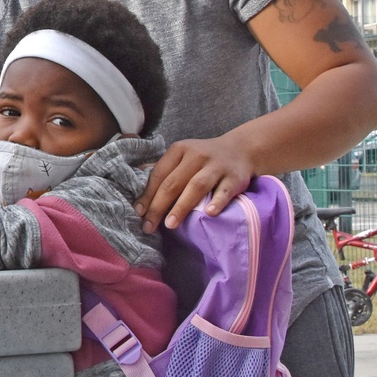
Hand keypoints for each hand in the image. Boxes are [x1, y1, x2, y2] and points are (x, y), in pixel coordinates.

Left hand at [135, 135, 254, 233]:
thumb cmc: (203, 158)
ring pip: (196, 186)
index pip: (159, 174)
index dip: (147, 194)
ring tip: (170, 224)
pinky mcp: (235, 177)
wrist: (241, 149)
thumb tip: (134, 187)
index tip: (138, 213)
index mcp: (179, 150)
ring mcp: (216, 166)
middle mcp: (196, 155)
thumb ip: (163, 170)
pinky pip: (225, 190)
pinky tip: (209, 214)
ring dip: (181, 206)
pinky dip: (217, 201)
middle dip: (158, 206)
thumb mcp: (182, 156)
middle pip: (173, 183)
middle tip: (149, 226)